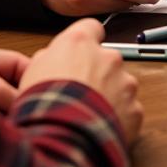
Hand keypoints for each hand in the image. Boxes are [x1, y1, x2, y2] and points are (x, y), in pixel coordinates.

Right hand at [19, 19, 142, 142]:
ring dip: (110, 96)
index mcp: (81, 43)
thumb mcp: (32, 71)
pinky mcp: (134, 109)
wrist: (63, 138)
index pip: (91, 28)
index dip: (85, 41)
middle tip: (80, 92)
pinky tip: (100, 127)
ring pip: (120, 85)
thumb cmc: (45, 105)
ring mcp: (125, 83)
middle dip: (98, 73)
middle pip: (107, 59)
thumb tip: (53, 61)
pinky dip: (118, 118)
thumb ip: (50, 58)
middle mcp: (108, 57)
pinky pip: (128, 110)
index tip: (81, 52)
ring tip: (89, 115)